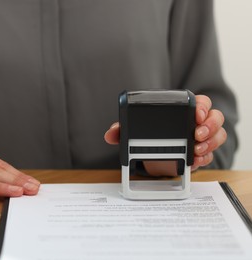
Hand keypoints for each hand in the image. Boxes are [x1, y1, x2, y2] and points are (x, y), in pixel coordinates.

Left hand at [104, 95, 226, 174]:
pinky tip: (194, 161)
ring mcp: (202, 138)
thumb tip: (110, 134)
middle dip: (210, 126)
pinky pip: (210, 155)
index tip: (196, 114)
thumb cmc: (148, 133)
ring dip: (210, 143)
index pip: (201, 102)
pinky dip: (204, 159)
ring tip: (196, 150)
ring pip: (218, 136)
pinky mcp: (201, 153)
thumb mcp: (134, 129)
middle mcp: (197, 122)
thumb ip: (123, 129)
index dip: (202, 106)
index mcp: (183, 110)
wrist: (153, 152)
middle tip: (196, 134)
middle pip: (215, 118)